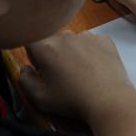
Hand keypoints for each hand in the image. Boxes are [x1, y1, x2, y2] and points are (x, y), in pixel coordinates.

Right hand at [19, 31, 134, 118]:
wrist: (110, 100)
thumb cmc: (72, 100)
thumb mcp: (40, 98)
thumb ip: (25, 81)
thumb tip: (25, 68)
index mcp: (46, 47)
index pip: (31, 42)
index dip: (34, 56)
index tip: (42, 69)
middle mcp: (65, 35)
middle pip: (54, 41)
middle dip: (54, 54)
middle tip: (64, 74)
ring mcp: (87, 35)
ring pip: (74, 40)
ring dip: (74, 51)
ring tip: (83, 71)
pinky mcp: (105, 39)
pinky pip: (93, 42)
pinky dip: (92, 51)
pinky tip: (97, 67)